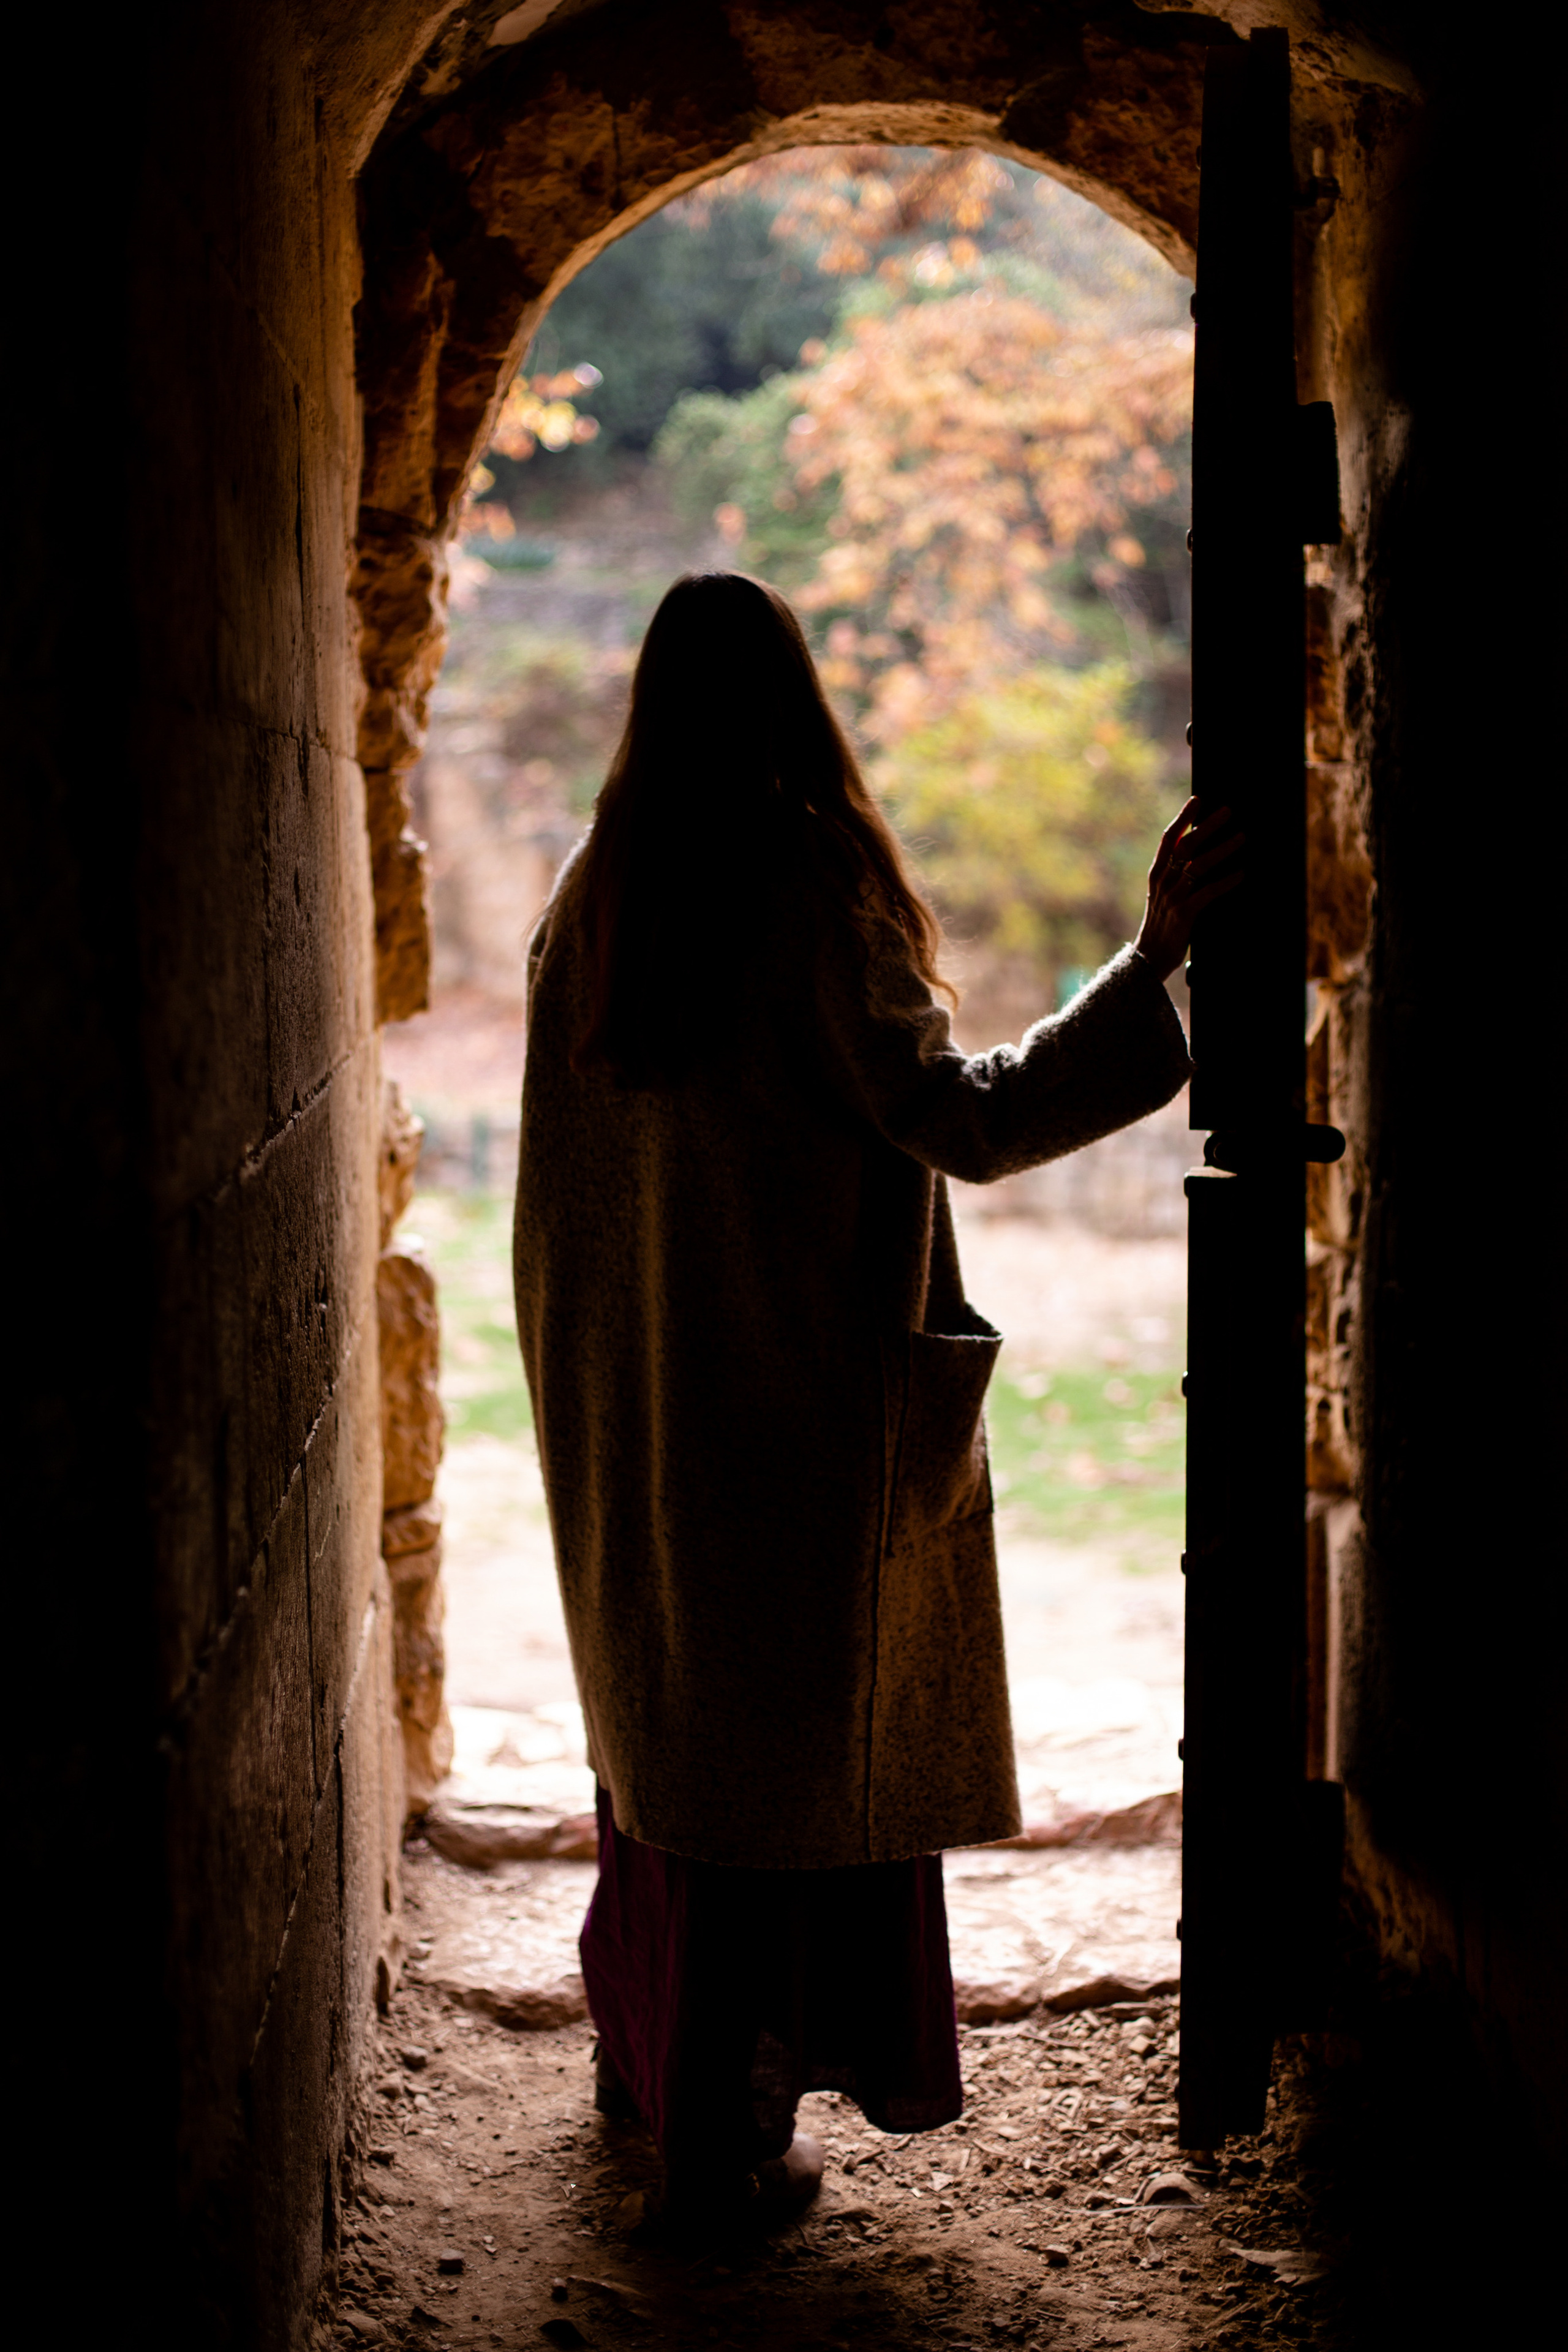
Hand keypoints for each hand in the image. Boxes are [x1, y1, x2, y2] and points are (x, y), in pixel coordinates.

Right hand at [1133, 797, 1244, 981]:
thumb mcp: (1163, 895)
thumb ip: (1175, 874)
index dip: (1183, 818)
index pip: (1168, 838)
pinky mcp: (1183, 915)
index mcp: (1156, 874)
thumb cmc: (1162, 925)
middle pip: (1185, 845)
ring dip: (1223, 849)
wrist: (1149, 958)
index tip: (1199, 800)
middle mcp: (1162, 882)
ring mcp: (1172, 898)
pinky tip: (1242, 873)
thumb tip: (1195, 853)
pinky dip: (1226, 881)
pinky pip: (1207, 893)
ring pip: (1198, 865)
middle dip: (1208, 826)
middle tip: (1228, 812)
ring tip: (1243, 837)